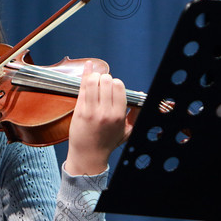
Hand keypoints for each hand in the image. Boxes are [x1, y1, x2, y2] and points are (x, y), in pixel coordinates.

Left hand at [65, 61, 137, 175]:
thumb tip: (141, 97)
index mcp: (118, 115)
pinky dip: (85, 73)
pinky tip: (87, 66)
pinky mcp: (79, 110)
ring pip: (93, 81)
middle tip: (101, 85)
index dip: (115, 83)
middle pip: (106, 81)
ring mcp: (91, 110)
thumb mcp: (128, 131)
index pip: (118, 86)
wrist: (89, 154)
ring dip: (94, 77)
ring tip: (94, 82)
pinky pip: (82, 87)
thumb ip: (135, 114)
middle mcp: (105, 112)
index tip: (111, 88)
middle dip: (104, 78)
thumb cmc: (108, 142)